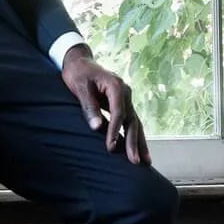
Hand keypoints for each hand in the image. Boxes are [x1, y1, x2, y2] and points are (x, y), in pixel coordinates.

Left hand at [60, 46, 149, 164]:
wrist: (80, 62)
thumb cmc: (78, 73)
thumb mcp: (80, 87)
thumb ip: (89, 106)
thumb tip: (97, 127)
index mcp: (116, 86)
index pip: (118, 113)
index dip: (114, 131)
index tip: (110, 147)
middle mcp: (125, 93)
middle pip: (132, 120)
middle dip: (134, 142)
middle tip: (135, 161)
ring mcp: (126, 99)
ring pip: (135, 123)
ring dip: (140, 142)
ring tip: (145, 161)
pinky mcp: (122, 104)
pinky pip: (131, 122)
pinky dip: (135, 136)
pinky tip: (138, 150)